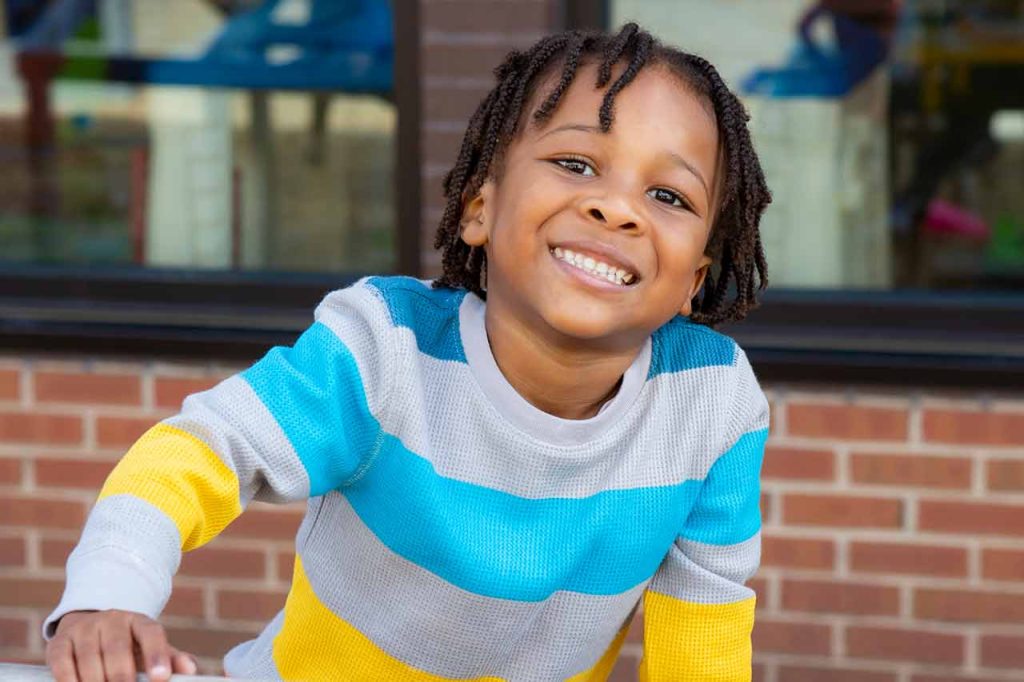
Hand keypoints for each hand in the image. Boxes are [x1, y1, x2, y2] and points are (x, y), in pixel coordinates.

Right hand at [46, 610, 197, 681]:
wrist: (90, 625)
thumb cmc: (128, 645)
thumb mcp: (149, 648)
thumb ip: (170, 659)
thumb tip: (190, 669)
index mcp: (139, 621)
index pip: (151, 633)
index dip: (157, 655)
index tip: (161, 678)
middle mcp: (112, 620)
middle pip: (117, 648)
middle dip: (122, 676)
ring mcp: (84, 628)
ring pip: (89, 656)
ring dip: (95, 681)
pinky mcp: (60, 641)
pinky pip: (61, 660)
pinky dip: (68, 678)